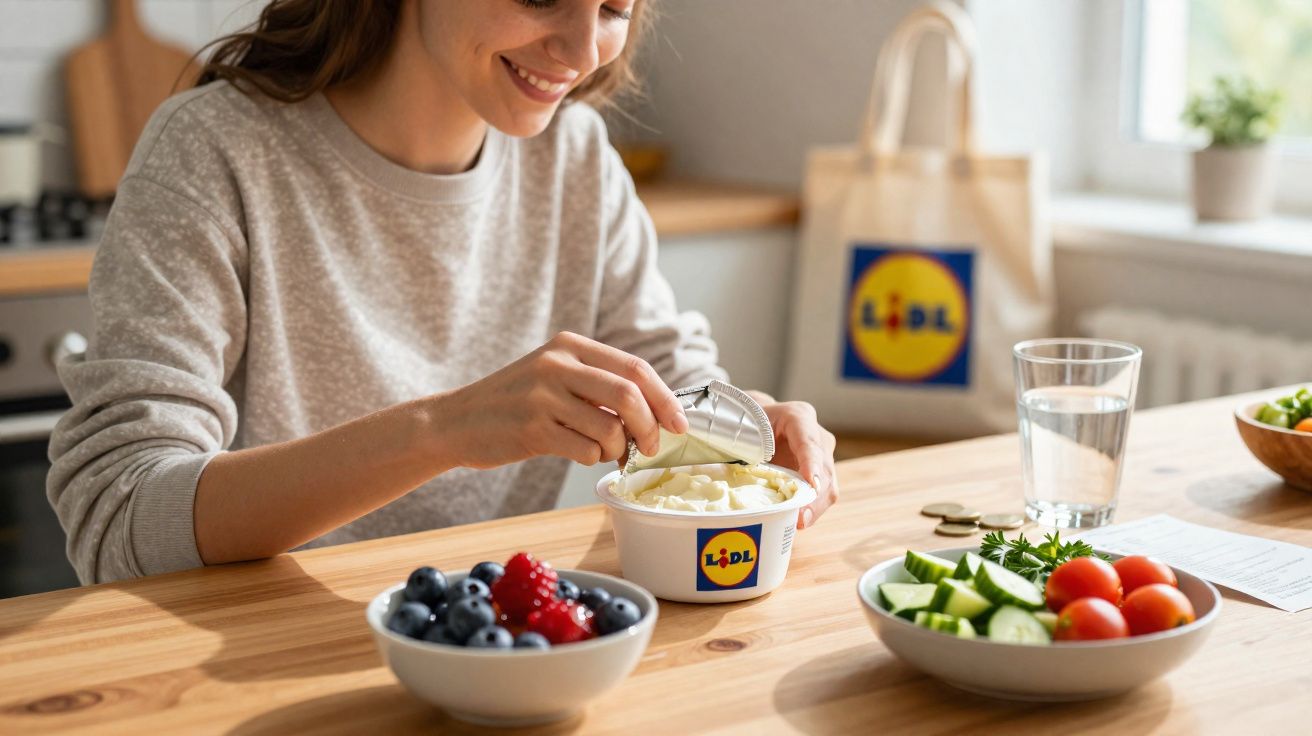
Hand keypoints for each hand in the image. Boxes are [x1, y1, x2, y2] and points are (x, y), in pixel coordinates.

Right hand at [434, 332, 687, 468]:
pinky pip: (585, 450)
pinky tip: (578, 453)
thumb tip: (656, 414)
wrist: (456, 421)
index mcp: (569, 345)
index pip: (634, 368)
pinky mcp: (532, 429)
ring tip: (603, 449)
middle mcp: (557, 364)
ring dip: (618, 448)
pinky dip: (593, 459)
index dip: (665, 399)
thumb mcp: (554, 375)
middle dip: (650, 427)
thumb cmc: (515, 403)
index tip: (679, 424)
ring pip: (610, 428)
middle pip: (629, 394)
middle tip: (652, 447)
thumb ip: (598, 385)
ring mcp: (543, 396)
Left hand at [750, 392, 837, 529]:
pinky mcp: (821, 475)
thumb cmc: (750, 422)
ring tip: (800, 523)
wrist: (759, 421)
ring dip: (815, 506)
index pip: (809, 442)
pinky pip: (822, 494)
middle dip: (815, 495)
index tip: (811, 483)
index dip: (811, 463)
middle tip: (801, 517)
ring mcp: (823, 456)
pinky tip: (799, 521)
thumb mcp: (746, 426)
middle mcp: (817, 436)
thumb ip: (746, 444)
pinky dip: (811, 509)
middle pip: (824, 468)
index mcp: (799, 417)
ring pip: (828, 485)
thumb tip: (738, 472)